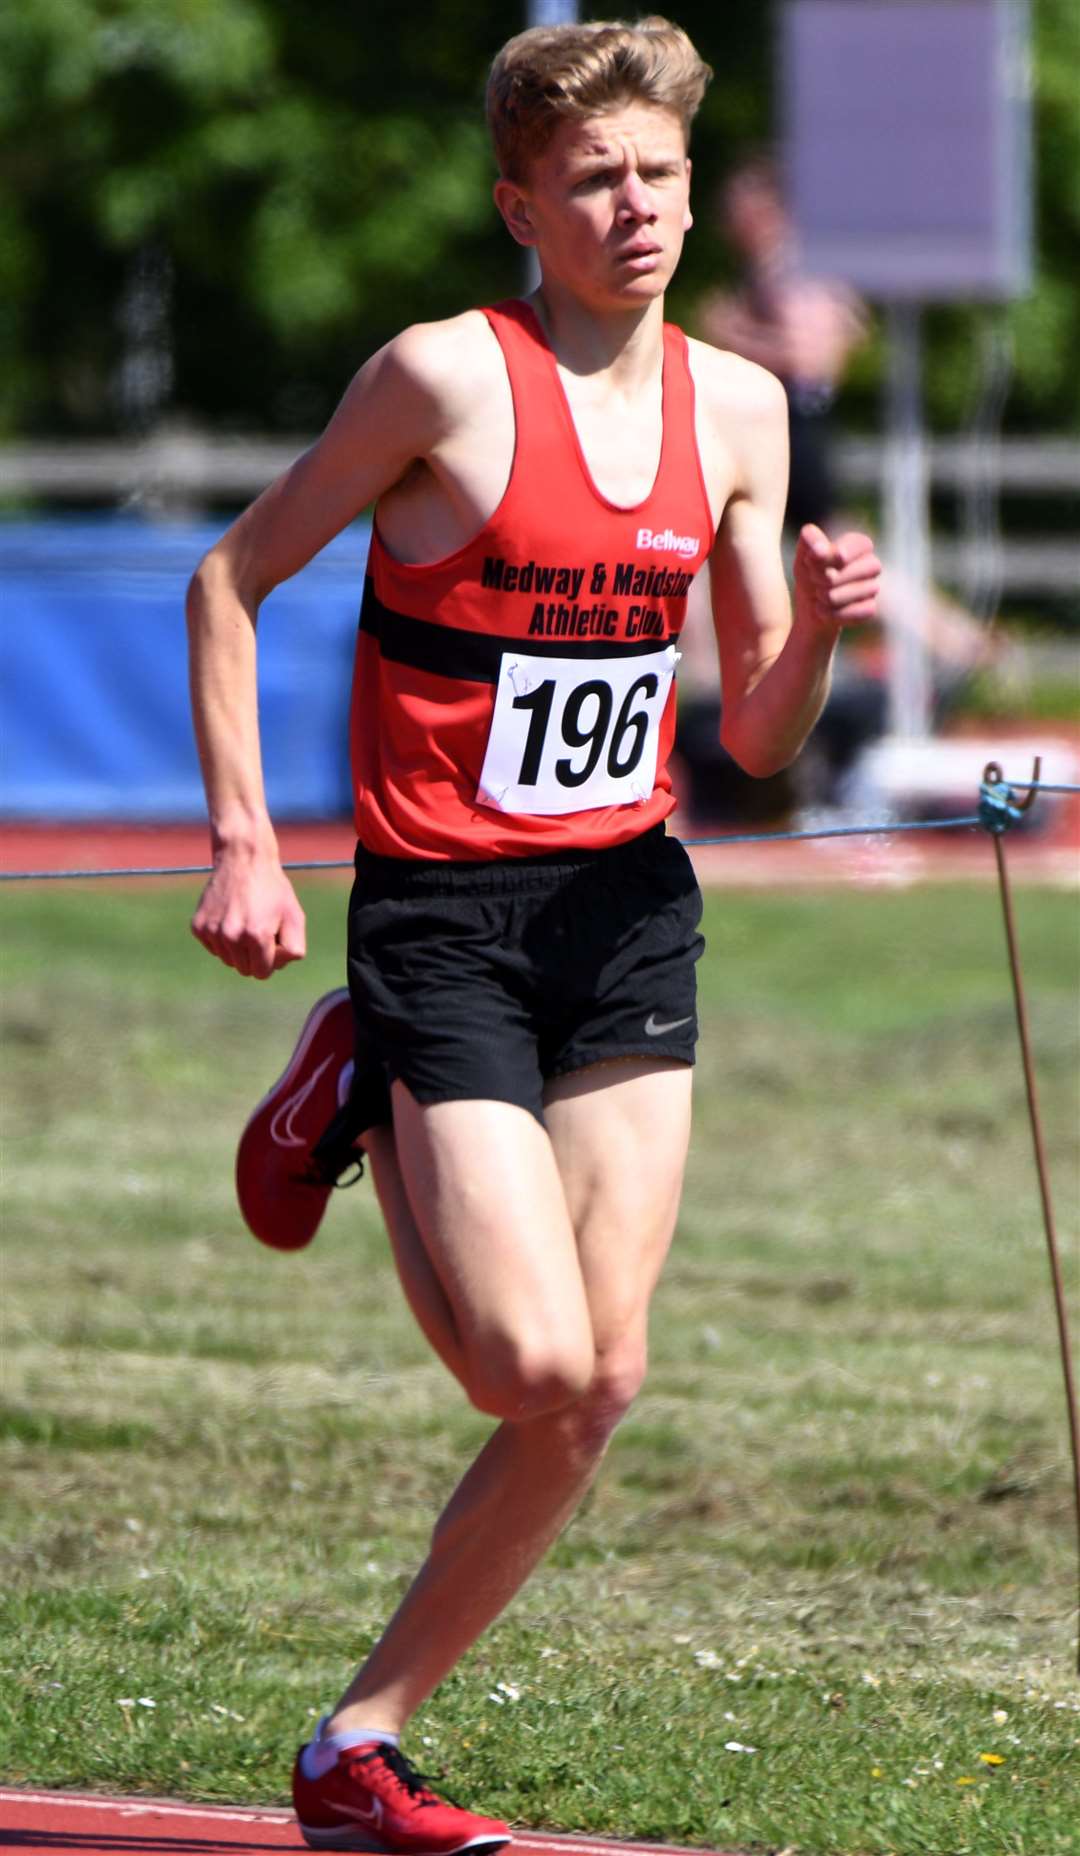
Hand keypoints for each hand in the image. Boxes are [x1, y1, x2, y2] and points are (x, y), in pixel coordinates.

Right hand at [191, 852, 306, 979]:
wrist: (243, 859)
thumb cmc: (272, 889)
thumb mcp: (295, 917)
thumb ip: (293, 949)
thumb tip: (274, 967)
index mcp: (257, 936)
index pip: (262, 973)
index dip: (270, 960)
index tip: (272, 940)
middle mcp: (231, 936)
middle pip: (244, 969)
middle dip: (254, 956)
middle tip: (259, 928)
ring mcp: (212, 931)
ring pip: (227, 960)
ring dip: (238, 948)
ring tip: (244, 921)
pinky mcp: (198, 926)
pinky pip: (213, 948)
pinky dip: (222, 939)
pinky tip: (229, 917)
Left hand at [795, 524, 881, 634]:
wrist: (809, 608)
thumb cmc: (809, 576)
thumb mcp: (803, 555)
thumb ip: (810, 543)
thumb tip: (820, 550)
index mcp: (859, 545)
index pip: (861, 544)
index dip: (835, 554)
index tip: (812, 561)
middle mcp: (871, 564)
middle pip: (864, 568)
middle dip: (830, 577)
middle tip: (814, 580)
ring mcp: (873, 587)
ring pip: (860, 592)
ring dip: (830, 597)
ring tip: (818, 596)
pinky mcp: (869, 608)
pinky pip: (860, 611)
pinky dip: (835, 614)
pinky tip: (823, 611)